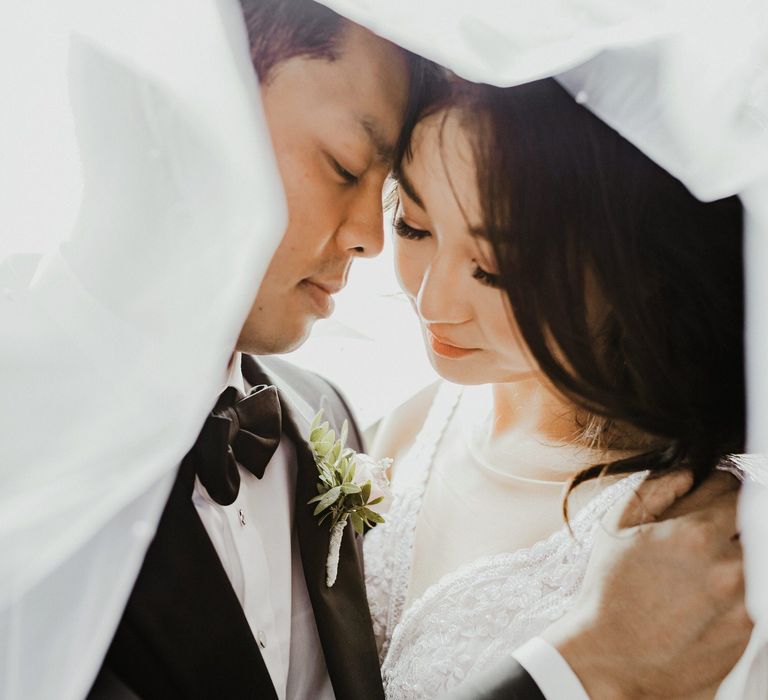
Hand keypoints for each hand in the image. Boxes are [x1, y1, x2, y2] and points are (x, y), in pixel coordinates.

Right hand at [542, 469, 751, 699]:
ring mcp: (744, 600)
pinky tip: (710, 593)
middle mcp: (728, 564)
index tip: (714, 495)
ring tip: (708, 565)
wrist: (613, 659)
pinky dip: (744, 584)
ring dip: (739, 553)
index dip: (720, 487)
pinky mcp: (751, 631)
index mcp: (695, 533)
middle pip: (754, 522)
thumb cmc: (608, 592)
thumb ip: (654, 490)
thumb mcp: (615, 528)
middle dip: (734, 519)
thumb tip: (687, 473)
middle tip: (710, 532)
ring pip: (756, 556)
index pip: (733, 489)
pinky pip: (759, 592)